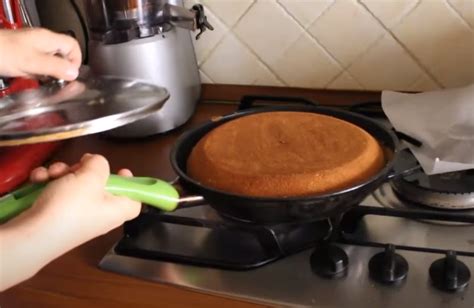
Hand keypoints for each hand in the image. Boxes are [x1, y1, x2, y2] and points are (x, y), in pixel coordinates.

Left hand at [0, 28, 81, 80]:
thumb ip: (55, 67)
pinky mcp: (24, 56)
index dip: (76, 60)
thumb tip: (75, 73)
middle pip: (63, 54)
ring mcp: (32, 48)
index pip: (73, 46)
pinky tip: (34, 79)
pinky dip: (40, 73)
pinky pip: (39, 65)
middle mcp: (42, 42)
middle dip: (63, 69)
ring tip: (46, 82)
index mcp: (48, 39)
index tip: (71, 74)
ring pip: (51, 61)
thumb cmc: (4, 53)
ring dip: (51, 73)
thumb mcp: (33, 62)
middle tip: (59, 82)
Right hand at [0, 154, 139, 290]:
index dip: (130, 185)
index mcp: (116, 210)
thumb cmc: (70, 207)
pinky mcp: (54, 217)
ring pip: (74, 186)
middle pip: (100, 187)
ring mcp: (75, 217)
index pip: (134, 202)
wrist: (32, 235)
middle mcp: (98, 215)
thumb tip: (96, 163)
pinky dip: (47, 183)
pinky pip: (56, 194)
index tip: (120, 171)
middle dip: (84, 171)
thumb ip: (99, 164)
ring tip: (52, 173)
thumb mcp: (91, 178)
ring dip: (61, 173)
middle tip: (77, 166)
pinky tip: (38, 179)